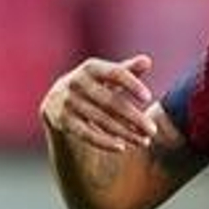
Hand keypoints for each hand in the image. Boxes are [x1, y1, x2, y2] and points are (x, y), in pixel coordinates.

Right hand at [40, 55, 157, 152]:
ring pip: (101, 120)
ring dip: (124, 133)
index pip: (115, 73)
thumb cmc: (92, 86)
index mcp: (91, 67)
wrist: (56, 102)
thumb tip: (147, 61)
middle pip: (110, 101)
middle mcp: (76, 82)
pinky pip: (86, 134)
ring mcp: (67, 101)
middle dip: (134, 117)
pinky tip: (122, 147)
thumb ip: (127, 69)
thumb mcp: (107, 76)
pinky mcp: (61, 120)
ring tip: (144, 142)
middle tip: (153, 130)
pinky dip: (104, 142)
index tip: (148, 98)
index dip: (131, 85)